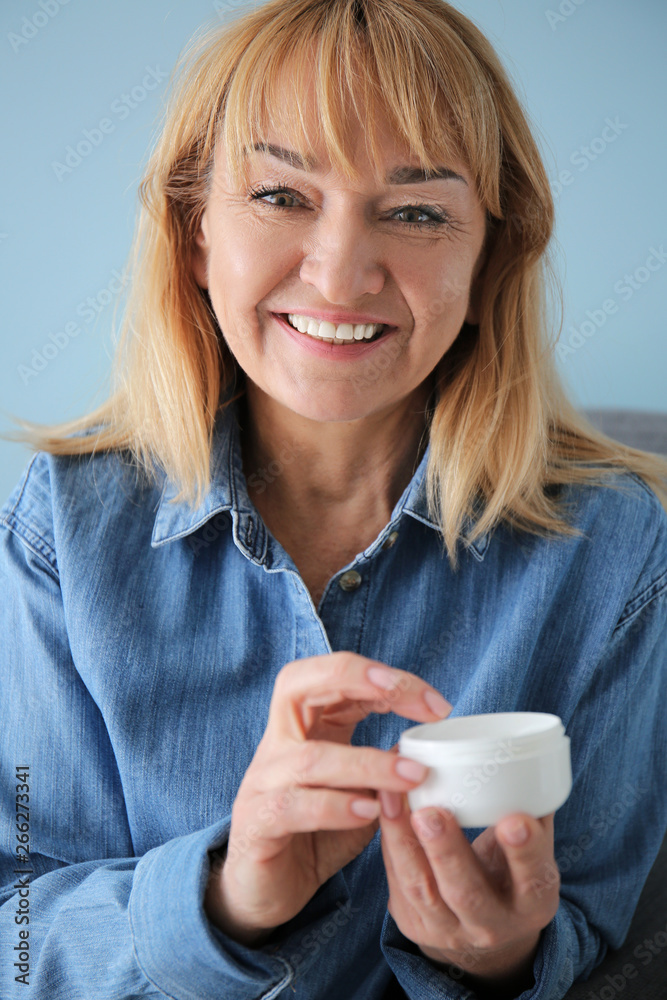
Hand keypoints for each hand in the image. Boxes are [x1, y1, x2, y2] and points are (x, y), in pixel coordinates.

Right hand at [204, 652, 451, 943]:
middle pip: (297, 683)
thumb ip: (385, 767)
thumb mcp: (360, 794)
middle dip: (356, 679)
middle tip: (412, 698)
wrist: (266, 891)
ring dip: (369, 764)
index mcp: (304, 725)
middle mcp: (278, 743)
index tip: (438, 706)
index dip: (387, 679)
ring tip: (413, 776)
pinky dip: (334, 807)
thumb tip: (428, 746)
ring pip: (310, 757)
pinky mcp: (256, 823)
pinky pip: (292, 806)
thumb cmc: (316, 834)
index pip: (336, 676)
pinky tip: (369, 814)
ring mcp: (262, 781)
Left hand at [378, 771, 558, 988]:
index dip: (524, 852)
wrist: (484, 924)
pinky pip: (397, 880)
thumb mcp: (533, 849)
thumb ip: (534, 809)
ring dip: (404, 842)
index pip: (533, 878)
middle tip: (431, 814)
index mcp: (533, 901)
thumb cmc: (511, 869)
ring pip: (421, 888)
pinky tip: (383, 808)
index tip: (514, 821)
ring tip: (393, 800)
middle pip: (466, 892)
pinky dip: (389, 842)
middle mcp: (492, 926)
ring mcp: (448, 930)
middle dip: (446, 852)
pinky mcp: (413, 923)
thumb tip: (534, 754)